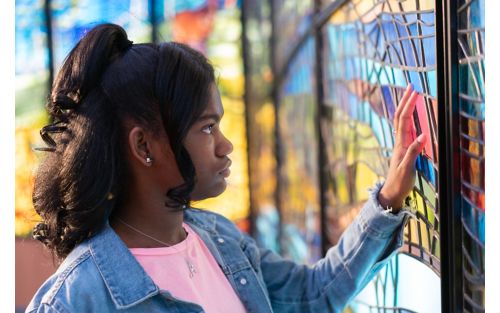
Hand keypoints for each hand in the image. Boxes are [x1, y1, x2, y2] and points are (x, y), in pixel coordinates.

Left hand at [378, 84, 426, 211]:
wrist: (392, 192)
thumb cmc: (399, 182)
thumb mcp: (407, 168)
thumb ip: (414, 152)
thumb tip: (423, 134)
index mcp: (400, 144)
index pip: (404, 119)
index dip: (408, 105)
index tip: (414, 91)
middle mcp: (399, 141)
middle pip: (401, 117)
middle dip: (406, 101)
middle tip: (411, 86)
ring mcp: (401, 144)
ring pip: (402, 122)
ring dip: (406, 107)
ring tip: (411, 95)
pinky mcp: (404, 149)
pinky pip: (405, 130)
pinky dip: (408, 119)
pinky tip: (411, 115)